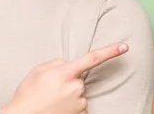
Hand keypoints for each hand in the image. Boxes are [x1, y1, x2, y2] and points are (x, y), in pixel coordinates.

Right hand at [2, 42, 128, 113]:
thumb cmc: (28, 94)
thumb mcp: (38, 70)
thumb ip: (57, 62)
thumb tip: (68, 64)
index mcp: (66, 73)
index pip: (93, 58)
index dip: (110, 51)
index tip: (124, 46)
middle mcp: (76, 87)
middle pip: (78, 78)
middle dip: (67, 80)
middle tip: (50, 88)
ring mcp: (80, 102)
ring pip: (78, 92)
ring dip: (67, 94)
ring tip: (51, 99)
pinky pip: (78, 104)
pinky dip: (69, 105)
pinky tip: (56, 107)